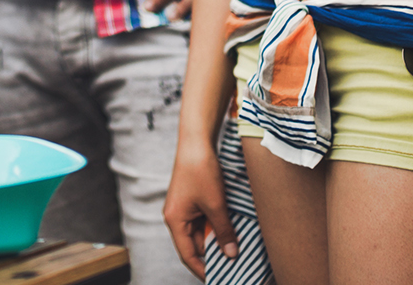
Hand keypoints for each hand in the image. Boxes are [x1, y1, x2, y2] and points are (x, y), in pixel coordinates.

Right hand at [164, 145, 235, 275]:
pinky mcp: (193, 200)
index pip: (188, 255)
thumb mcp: (215, 205)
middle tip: (235, 263)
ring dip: (218, 238)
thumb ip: (223, 231)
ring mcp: (185, 209)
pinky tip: (232, 229)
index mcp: (175, 221)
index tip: (219, 279)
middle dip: (215, 254)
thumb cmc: (201, 171)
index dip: (203, 270)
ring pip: (203, 232)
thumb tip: (231, 254)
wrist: (197, 142)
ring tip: (237, 247)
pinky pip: (205, 220)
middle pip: (196, 245)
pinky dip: (217, 226)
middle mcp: (177, 217)